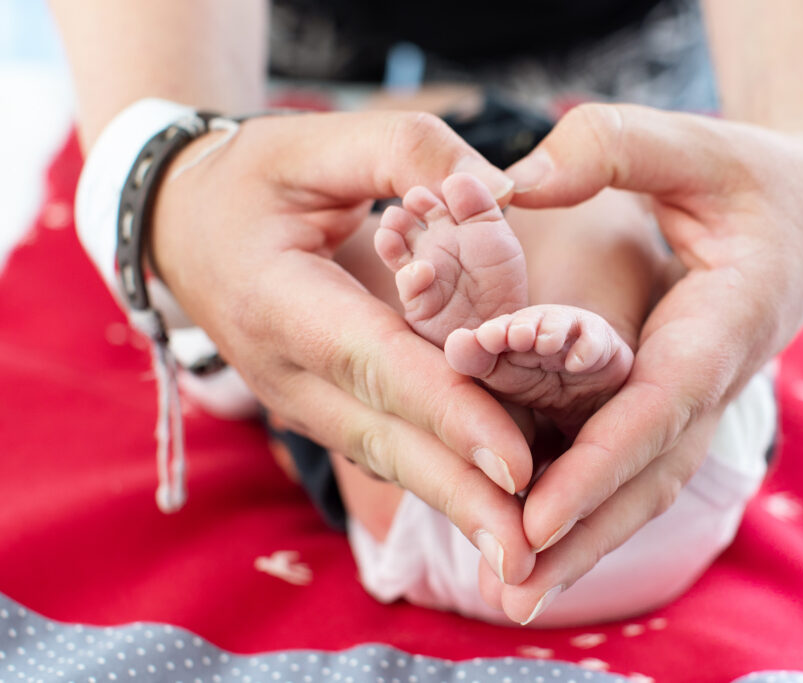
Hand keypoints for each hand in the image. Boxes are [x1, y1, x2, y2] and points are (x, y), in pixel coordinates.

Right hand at [151, 111, 537, 583]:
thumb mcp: (315, 141)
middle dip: (462, 500)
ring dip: (456, 508)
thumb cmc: (249, 178)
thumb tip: (501, 187)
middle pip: (388, 442)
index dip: (448, 414)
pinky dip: (440, 482)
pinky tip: (492, 515)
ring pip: (390, 460)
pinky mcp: (324, 410)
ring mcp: (303, 402)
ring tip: (520, 560)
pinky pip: (389, 450)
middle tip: (529, 559)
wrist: (180, 226)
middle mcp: (289, 372)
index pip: (378, 364)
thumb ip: (408, 148)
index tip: (515, 467)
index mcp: (281, 302)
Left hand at [483, 103, 802, 621]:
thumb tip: (513, 183)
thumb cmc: (758, 176)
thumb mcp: (696, 143)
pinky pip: (636, 467)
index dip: (598, 466)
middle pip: (647, 477)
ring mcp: (698, 399)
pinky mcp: (679, 402)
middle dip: (582, 538)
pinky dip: (593, 509)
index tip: (537, 518)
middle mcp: (710, 379)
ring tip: (515, 597)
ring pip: (644, 487)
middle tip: (510, 596)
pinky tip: (541, 543)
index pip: (655, 408)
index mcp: (719, 325)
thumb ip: (612, 147)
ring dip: (585, 544)